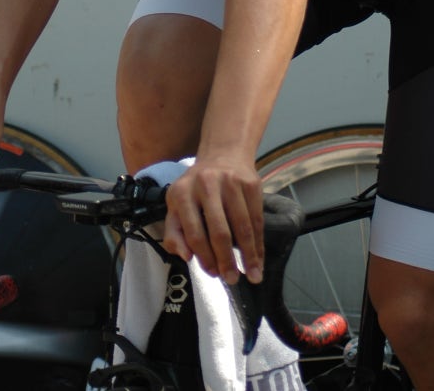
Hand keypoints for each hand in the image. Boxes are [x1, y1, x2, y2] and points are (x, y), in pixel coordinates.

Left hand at [162, 158, 263, 284]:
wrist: (222, 154)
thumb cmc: (196, 189)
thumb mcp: (176, 205)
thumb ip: (174, 233)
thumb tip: (186, 257)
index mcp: (182, 192)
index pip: (193, 232)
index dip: (204, 257)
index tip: (212, 274)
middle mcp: (206, 184)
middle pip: (219, 231)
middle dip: (226, 260)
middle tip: (231, 279)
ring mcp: (230, 182)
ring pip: (242, 227)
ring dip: (248, 255)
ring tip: (251, 274)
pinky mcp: (250, 183)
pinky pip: (256, 219)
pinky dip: (259, 242)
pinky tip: (259, 258)